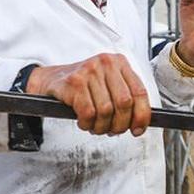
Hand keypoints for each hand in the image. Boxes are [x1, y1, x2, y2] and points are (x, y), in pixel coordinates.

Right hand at [26, 53, 151, 135]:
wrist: (51, 80)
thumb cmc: (83, 86)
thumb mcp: (108, 84)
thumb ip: (125, 98)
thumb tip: (139, 124)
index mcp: (120, 63)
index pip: (140, 92)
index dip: (142, 116)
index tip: (137, 130)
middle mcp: (106, 63)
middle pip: (124, 103)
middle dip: (120, 124)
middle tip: (113, 130)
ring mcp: (89, 71)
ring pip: (106, 110)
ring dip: (101, 126)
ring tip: (96, 127)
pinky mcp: (74, 82)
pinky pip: (88, 112)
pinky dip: (87, 124)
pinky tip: (84, 122)